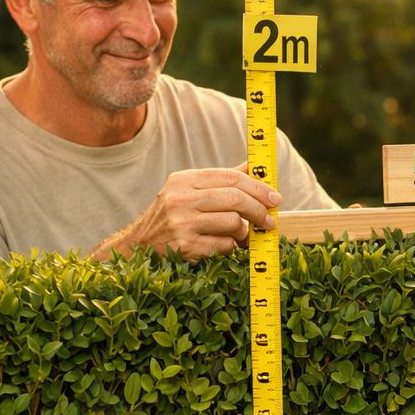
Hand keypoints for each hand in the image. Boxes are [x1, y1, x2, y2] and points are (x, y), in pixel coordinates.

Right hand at [98, 165, 280, 260]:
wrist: (138, 245)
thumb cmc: (172, 216)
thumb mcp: (189, 192)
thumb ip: (220, 181)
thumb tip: (254, 167)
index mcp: (184, 180)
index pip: (231, 178)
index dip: (258, 187)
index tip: (275, 197)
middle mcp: (181, 199)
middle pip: (236, 199)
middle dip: (259, 210)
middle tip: (270, 221)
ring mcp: (183, 224)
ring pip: (234, 223)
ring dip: (242, 232)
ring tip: (237, 235)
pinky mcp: (186, 247)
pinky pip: (225, 245)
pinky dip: (230, 247)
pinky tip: (220, 246)